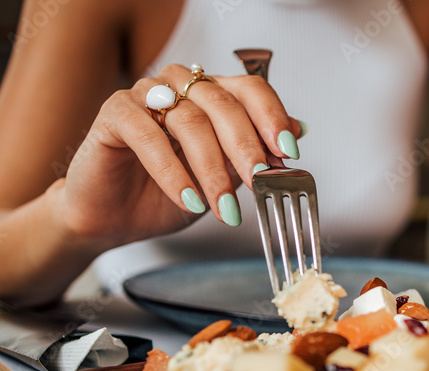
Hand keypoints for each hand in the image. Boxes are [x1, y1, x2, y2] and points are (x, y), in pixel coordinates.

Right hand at [53, 64, 302, 251]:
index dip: (272, 117)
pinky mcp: (115, 112)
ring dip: (212, 169)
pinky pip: (147, 135)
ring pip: (190, 121)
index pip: (250, 90)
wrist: (116, 216)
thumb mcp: (225, 177)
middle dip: (247, 148)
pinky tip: (188, 200)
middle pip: (223, 104)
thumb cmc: (171, 194)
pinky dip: (172, 172)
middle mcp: (181, 85)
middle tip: (259, 181)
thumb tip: (301, 131)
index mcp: (212, 95)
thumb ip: (255, 153)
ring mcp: (146, 93)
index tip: (288, 152)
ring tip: (224, 208)